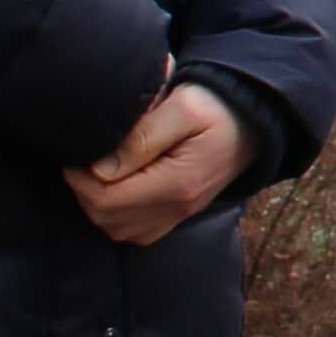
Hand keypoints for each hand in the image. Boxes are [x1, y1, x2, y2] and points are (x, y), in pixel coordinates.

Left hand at [66, 76, 251, 247]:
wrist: (256, 118)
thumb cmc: (217, 105)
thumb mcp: (182, 107)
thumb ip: (141, 137)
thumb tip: (99, 167)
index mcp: (177, 183)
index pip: (106, 198)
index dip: (80, 177)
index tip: (79, 149)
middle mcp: (178, 207)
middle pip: (106, 217)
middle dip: (84, 189)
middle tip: (85, 157)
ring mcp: (180, 215)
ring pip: (116, 229)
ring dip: (98, 203)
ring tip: (99, 170)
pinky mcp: (180, 214)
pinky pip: (135, 231)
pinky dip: (116, 214)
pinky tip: (119, 185)